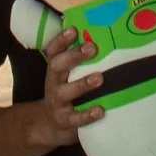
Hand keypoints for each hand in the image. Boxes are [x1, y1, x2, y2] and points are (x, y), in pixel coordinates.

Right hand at [36, 25, 107, 142]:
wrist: (50, 125)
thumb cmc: (67, 93)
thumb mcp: (67, 77)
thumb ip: (79, 62)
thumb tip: (105, 37)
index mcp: (55, 71)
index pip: (53, 51)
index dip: (61, 40)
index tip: (73, 29)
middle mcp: (54, 84)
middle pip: (57, 66)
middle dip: (74, 56)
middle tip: (93, 48)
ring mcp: (58, 103)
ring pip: (66, 92)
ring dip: (83, 84)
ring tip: (99, 77)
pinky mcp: (65, 121)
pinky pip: (75, 118)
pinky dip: (87, 115)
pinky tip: (101, 110)